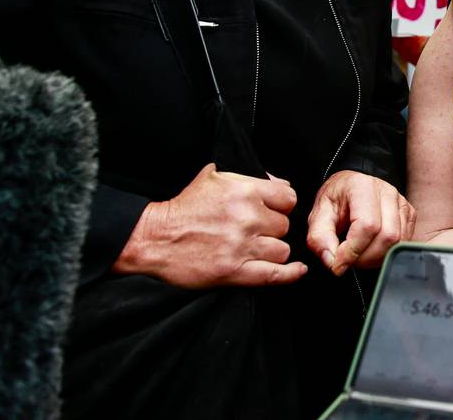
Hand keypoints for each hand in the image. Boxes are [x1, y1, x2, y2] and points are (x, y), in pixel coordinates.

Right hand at [114, 163, 305, 287]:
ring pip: (282, 250)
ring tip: (258, 248)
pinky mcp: (233, 271)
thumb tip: (280, 183)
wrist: (155, 237)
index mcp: (245, 191)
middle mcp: (248, 218)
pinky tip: (298, 271)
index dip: (283, 206)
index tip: (275, 211)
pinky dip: (289, 274)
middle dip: (274, 229)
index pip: (289, 198)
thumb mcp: (214, 177)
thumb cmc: (184, 207)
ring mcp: (242, 246)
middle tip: (257, 231)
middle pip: (285, 226)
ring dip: (273, 250)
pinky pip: (274, 275)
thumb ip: (250, 177)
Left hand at [308, 170, 415, 275]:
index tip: (338, 264)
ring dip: (376, 258)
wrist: (349, 187)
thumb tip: (332, 261)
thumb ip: (319, 238)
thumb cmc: (336, 200)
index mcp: (362, 187)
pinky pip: (404, 242)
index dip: (353, 251)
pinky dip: (386, 253)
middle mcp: (387, 192)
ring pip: (398, 242)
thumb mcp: (317, 215)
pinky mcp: (409, 214)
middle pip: (387, 236)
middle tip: (348, 260)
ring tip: (359, 256)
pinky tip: (371, 250)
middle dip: (366, 258)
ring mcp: (401, 203)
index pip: (367, 225)